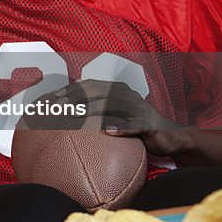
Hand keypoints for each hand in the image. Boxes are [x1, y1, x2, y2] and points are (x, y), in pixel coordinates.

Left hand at [33, 79, 182, 154]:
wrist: (170, 136)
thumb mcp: (113, 112)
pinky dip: (121, 128)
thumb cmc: (135, 124)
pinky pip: (134, 125)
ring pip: (113, 105)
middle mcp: (126, 95)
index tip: (52, 97)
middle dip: (75, 97)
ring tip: (74, 115)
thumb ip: (95, 104)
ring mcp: (138, 108)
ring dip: (92, 110)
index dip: (69, 90)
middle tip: (57, 106)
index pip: (88, 85)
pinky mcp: (149, 125)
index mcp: (116, 90)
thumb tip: (72, 92)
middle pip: (97, 92)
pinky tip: (108, 132)